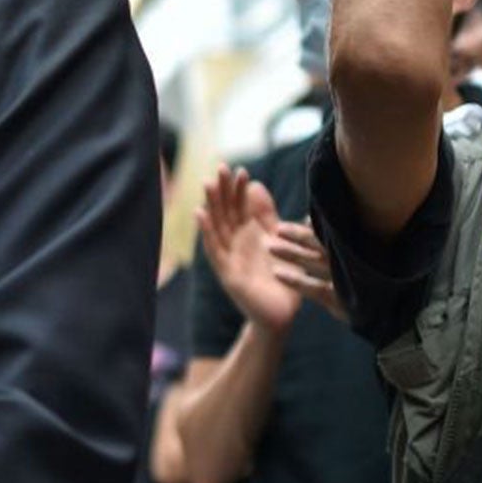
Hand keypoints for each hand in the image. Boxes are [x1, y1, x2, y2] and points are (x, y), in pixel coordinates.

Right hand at [197, 166, 332, 332]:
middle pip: (225, 212)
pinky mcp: (226, 274)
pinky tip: (200, 214)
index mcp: (248, 235)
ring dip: (211, 205)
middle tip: (220, 168)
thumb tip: (256, 185)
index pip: (240, 206)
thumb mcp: (277, 241)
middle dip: (222, 190)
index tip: (241, 169)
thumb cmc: (280, 279)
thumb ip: (267, 216)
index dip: (238, 188)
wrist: (281, 315)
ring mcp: (228, 258)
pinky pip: (214, 251)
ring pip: (216, 227)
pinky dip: (206, 232)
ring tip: (207, 184)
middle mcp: (235, 244)